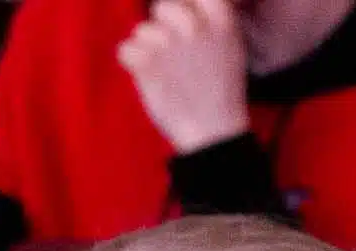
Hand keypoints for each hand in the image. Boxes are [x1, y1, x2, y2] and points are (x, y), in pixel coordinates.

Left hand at [117, 0, 249, 154]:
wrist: (212, 133)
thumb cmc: (220, 91)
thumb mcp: (230, 46)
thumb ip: (210, 18)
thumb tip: (186, 3)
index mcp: (220, 20)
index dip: (186, 6)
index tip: (186, 24)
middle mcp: (194, 26)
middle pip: (163, 6)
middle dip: (163, 26)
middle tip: (175, 54)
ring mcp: (168, 42)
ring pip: (142, 30)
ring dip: (148, 49)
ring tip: (168, 74)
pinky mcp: (145, 61)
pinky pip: (125, 49)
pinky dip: (133, 65)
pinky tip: (152, 80)